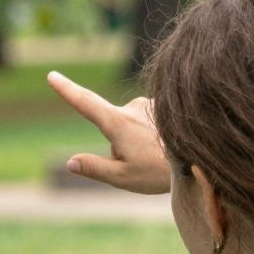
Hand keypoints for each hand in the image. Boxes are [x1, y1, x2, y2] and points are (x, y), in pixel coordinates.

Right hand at [49, 72, 170, 194]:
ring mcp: (150, 104)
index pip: (85, 103)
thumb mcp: (122, 178)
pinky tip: (172, 147)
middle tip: (142, 165)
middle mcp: (132, 107)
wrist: (201, 159)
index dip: (66, 89)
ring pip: (133, 125)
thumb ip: (94, 168)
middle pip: (113, 127)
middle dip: (120, 145)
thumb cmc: (160, 172)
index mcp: (117, 123)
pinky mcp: (165, 106)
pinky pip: (151, 122)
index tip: (52, 75)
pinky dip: (156, 135)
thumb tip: (70, 162)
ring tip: (161, 157)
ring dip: (141, 141)